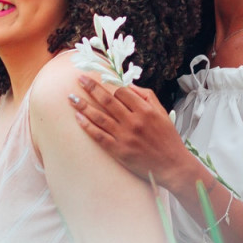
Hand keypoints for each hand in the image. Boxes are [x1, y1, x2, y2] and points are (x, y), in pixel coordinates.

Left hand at [69, 76, 194, 189]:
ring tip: (71, 98)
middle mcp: (133, 121)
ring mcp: (125, 136)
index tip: (97, 78)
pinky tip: (78, 117)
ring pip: (99, 117)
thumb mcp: (162, 112)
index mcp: (145, 110)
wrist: (171, 165)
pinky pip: (99, 136)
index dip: (108, 84)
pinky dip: (87, 126)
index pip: (122, 92)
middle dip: (91, 88)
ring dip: (83, 106)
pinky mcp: (118, 151)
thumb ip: (147, 96)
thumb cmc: (167, 137)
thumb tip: (128, 85)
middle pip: (107, 100)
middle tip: (79, 79)